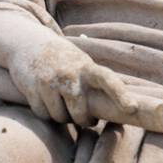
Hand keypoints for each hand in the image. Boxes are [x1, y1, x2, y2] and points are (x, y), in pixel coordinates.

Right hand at [7, 34, 162, 131]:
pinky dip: (46, 113)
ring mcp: (50, 81)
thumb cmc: (63, 59)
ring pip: (60, 117)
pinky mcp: (33, 89)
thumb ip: (94, 81)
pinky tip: (46, 100)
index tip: (132, 108)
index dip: (120, 94)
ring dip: (62, 117)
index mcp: (86, 66)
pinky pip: (43, 114)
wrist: (29, 43)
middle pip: (80, 112)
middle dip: (83, 120)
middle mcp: (69, 73)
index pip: (107, 79)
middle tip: (87, 119)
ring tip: (63, 104)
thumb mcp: (81, 62)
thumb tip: (116, 103)